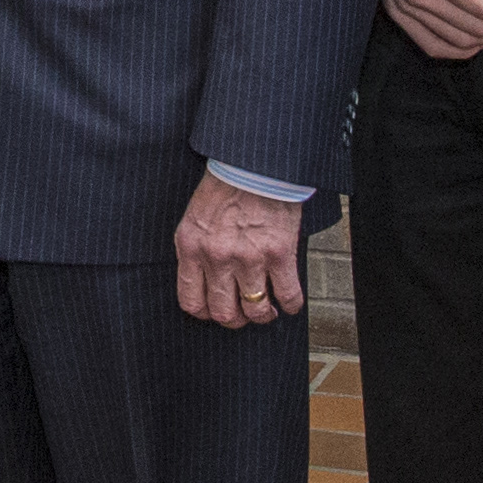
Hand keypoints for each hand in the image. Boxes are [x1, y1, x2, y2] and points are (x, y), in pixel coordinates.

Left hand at [175, 174, 306, 332]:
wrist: (254, 163)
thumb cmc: (225, 186)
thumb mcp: (195, 217)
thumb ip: (196, 249)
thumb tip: (205, 280)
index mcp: (191, 247)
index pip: (191, 301)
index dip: (206, 313)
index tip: (216, 311)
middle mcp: (217, 257)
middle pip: (223, 312)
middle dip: (235, 320)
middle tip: (244, 313)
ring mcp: (249, 257)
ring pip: (255, 310)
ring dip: (263, 315)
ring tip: (268, 310)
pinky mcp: (279, 253)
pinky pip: (288, 294)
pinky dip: (291, 305)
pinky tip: (290, 303)